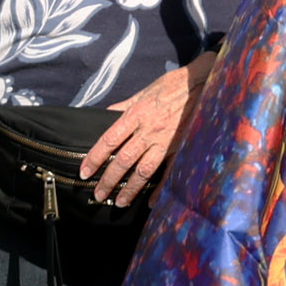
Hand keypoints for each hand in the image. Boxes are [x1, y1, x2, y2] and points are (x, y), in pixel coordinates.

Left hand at [80, 55, 209, 209]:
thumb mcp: (143, 92)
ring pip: (144, 170)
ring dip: (130, 188)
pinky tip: (151, 201)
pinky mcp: (181, 147)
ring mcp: (165, 141)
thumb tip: (107, 115)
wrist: (200, 83)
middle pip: (124, 160)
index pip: (109, 140)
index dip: (94, 158)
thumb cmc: (172, 85)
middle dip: (109, 180)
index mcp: (136, 114)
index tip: (84, 172)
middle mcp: (148, 130)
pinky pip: (169, 172)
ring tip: (120, 202)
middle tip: (98, 193)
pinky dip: (160, 189)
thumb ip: (124, 106)